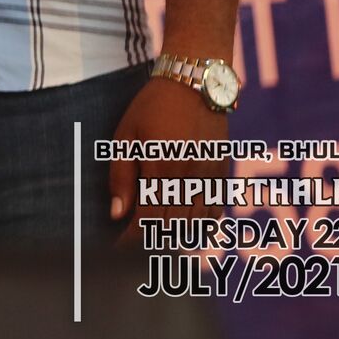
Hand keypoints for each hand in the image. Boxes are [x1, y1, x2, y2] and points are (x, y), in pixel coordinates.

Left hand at [107, 73, 228, 239]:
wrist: (195, 82)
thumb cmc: (152, 106)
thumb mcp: (125, 136)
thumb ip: (121, 176)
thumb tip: (118, 215)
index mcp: (163, 168)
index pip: (148, 221)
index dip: (131, 242)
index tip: (116, 253)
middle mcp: (191, 177)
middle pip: (173, 228)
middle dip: (152, 247)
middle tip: (132, 256)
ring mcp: (211, 177)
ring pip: (196, 225)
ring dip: (176, 240)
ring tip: (154, 247)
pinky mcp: (222, 173)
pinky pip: (214, 212)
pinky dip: (199, 227)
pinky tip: (183, 231)